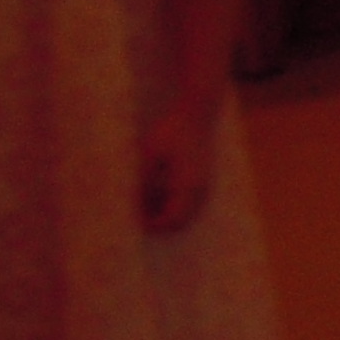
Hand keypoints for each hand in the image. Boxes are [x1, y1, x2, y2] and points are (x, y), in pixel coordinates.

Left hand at [140, 100, 217, 233]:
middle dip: (160, 223)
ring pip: (187, 215)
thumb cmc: (172, 131)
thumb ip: (144, 183)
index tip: (134, 221)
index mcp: (187, 186)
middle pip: (180, 223)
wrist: (198, 114)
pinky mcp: (204, 180)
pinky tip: (159, 191)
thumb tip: (136, 206)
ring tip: (146, 201)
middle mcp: (200, 190)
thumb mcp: (150, 155)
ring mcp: (205, 185)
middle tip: (138, 214)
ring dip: (167, 214)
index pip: (171, 220)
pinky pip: (190, 204)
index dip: (153, 225)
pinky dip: (175, 205)